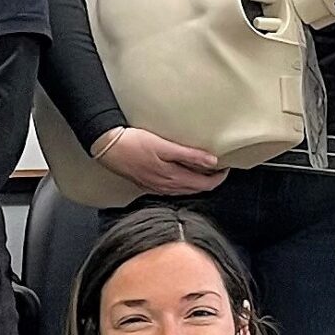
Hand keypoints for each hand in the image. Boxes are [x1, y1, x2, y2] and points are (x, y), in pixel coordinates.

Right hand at [91, 126, 225, 196]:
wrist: (107, 147)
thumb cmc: (134, 143)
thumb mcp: (164, 146)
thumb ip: (190, 155)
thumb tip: (213, 162)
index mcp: (172, 178)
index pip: (204, 184)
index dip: (218, 177)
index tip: (226, 167)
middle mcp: (165, 187)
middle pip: (196, 190)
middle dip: (210, 181)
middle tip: (219, 168)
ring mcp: (156, 187)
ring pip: (184, 191)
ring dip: (196, 182)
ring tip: (204, 170)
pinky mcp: (148, 184)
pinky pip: (172, 189)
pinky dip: (183, 183)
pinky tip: (182, 175)